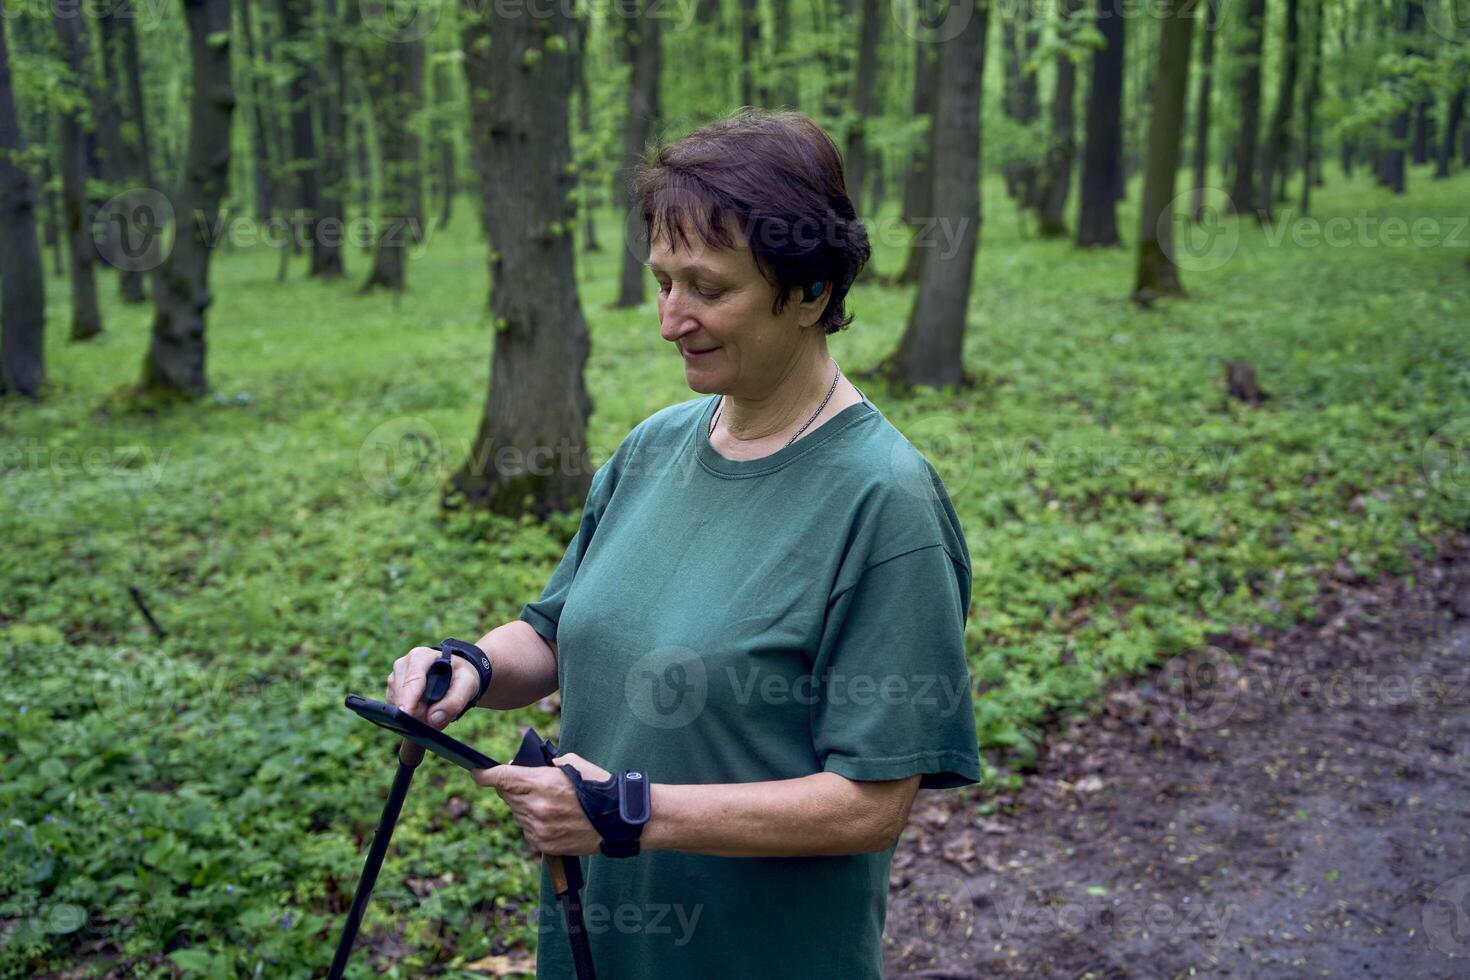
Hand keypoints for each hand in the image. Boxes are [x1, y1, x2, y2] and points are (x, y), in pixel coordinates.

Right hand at [384, 644, 481, 728]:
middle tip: (440, 711)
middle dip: (420, 711)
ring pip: (399, 706)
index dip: (408, 698)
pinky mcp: (392, 693)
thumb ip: (455, 701)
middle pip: (403, 697)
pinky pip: (398, 712)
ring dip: (417, 714)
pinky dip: (412, 716)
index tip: (405, 714)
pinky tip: (426, 710)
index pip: (412, 680)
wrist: (454, 675)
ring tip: (435, 707)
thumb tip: (433, 719)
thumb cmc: (460, 676)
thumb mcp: (467, 684)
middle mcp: (402, 665)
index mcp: (420, 657)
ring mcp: (394, 679)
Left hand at [473, 751, 610, 858]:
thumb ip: (543, 766)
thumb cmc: (596, 787)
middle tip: (531, 785)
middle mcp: (535, 807)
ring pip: (517, 813)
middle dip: (513, 788)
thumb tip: (522, 770)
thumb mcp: (570, 764)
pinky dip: (535, 823)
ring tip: (551, 804)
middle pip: (507, 795)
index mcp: (540, 783)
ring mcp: (539, 828)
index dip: (484, 775)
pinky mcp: (544, 844)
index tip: (476, 773)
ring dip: (526, 807)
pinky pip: (528, 830)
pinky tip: (555, 819)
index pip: (501, 778)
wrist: (617, 819)